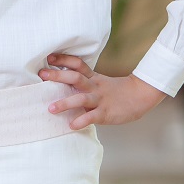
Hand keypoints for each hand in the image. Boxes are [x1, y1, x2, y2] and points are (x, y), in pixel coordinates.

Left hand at [39, 53, 165, 129]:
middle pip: (76, 77)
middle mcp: (95, 86)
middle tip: (42, 75)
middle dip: (58, 75)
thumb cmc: (115, 91)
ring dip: (65, 103)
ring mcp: (100, 99)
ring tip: (51, 108)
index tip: (49, 58)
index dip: (63, 60)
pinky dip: (81, 121)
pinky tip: (71, 125)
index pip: (78, 64)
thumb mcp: (100, 81)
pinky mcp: (106, 113)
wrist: (140, 96)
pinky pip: (92, 117)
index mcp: (93, 77)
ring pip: (81, 98)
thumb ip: (84, 81)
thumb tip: (61, 81)